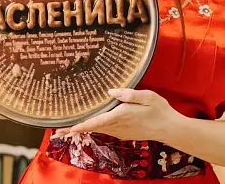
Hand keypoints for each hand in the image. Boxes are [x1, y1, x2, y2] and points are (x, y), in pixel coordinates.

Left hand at [53, 88, 181, 141]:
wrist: (168, 128)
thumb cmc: (158, 109)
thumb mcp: (147, 96)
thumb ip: (128, 94)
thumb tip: (110, 91)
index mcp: (121, 115)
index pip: (98, 121)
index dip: (83, 125)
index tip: (69, 129)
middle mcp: (117, 126)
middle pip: (92, 128)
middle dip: (73, 130)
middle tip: (55, 132)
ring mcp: (119, 132)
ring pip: (96, 130)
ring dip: (81, 129)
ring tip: (64, 130)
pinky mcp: (122, 133)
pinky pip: (103, 130)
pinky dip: (92, 129)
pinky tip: (85, 125)